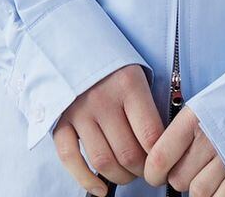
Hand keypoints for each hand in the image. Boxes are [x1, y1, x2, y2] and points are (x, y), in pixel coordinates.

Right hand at [52, 64, 163, 196]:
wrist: (75, 43)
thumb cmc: (114, 64)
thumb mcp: (138, 74)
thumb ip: (147, 106)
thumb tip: (162, 144)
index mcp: (129, 84)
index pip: (150, 135)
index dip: (160, 159)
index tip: (164, 165)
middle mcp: (103, 99)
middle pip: (127, 153)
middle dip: (141, 171)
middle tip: (147, 171)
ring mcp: (79, 111)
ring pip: (103, 161)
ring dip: (119, 178)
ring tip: (127, 175)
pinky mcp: (60, 120)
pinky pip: (71, 159)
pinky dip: (86, 180)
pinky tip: (100, 189)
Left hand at [144, 105, 224, 195]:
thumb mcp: (212, 95)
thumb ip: (189, 122)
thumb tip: (169, 143)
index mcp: (194, 117)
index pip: (159, 158)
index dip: (153, 171)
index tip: (155, 172)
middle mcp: (208, 139)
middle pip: (177, 178)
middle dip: (180, 176)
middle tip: (190, 165)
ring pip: (197, 192)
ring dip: (199, 187)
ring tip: (209, 170)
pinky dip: (217, 196)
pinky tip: (221, 182)